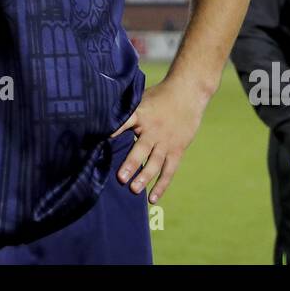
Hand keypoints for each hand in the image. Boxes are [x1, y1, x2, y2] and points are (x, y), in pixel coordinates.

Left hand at [110, 77, 209, 204]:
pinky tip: (153, 198)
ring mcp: (166, 141)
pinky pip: (169, 170)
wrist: (187, 92)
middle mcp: (153, 130)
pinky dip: (161, 185)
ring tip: (134, 189)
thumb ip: (126, 113)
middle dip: (131, 163)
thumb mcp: (140, 98)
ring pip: (155, 163)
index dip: (114, 132)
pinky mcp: (177, 149)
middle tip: (121, 178)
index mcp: (140, 115)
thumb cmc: (159, 95)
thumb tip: (102, 121)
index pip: (124, 123)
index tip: (102, 142)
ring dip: (144, 177)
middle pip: (141, 149)